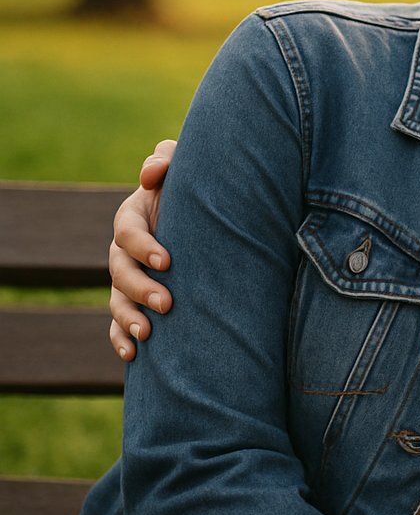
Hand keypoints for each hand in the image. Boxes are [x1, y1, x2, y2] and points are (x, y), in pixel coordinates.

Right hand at [109, 139, 176, 360]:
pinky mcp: (135, 301)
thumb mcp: (184, 170)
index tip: (169, 261)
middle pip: (120, 271)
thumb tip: (151, 172)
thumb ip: (167, 160)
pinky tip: (133, 355)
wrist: (208, 220)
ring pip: (117, 300)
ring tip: (149, 334)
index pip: (126, 232)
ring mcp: (127, 278)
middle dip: (140, 289)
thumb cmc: (196, 191)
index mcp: (132, 217)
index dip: (143, 246)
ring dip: (129, 318)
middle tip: (167, 303)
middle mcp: (124, 250)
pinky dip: (121, 339)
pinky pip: (118, 324)